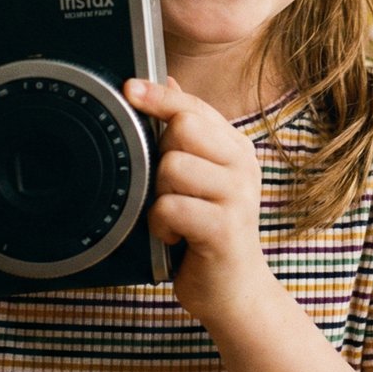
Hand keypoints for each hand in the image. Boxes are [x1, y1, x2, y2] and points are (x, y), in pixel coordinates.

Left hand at [124, 77, 270, 319]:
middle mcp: (243, 166)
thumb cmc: (209, 233)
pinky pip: (169, 207)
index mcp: (236, 149)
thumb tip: (165, 79)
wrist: (235, 292)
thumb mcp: (202, 178)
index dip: (160, 95)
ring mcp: (237, 197)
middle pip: (182, 128)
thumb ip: (188, 133)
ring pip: (171, 166)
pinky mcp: (224, 229)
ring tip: (174, 216)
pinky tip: (175, 237)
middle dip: (161, 156)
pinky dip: (160, 225)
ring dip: (159, 195)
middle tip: (171, 188)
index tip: (130, 87)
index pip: (195, 106)